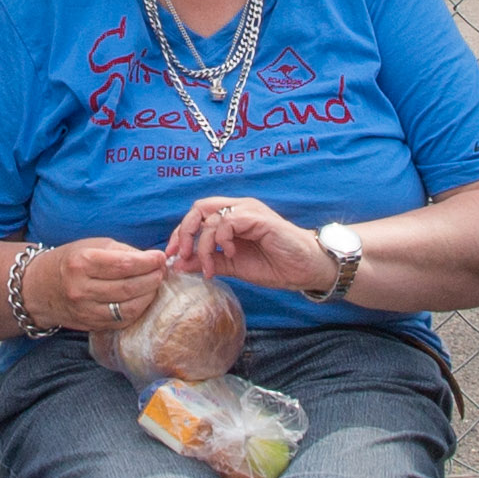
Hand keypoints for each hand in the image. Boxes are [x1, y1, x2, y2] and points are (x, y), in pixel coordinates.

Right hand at [18, 234, 177, 338]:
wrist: (40, 288)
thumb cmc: (70, 261)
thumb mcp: (92, 246)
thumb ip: (122, 251)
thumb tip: (152, 259)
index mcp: (81, 263)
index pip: (124, 264)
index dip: (148, 262)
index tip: (160, 257)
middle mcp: (81, 289)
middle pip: (129, 288)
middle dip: (152, 279)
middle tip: (161, 271)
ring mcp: (85, 311)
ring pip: (128, 308)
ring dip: (148, 296)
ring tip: (154, 284)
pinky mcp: (90, 325)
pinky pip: (122, 320)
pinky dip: (137, 310)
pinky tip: (142, 299)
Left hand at [162, 196, 330, 292]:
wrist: (306, 269)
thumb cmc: (275, 265)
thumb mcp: (234, 266)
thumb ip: (209, 261)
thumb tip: (180, 264)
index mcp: (232, 218)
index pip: (197, 216)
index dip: (179, 233)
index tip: (172, 255)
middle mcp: (239, 209)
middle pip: (198, 208)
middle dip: (183, 232)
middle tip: (181, 255)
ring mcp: (249, 210)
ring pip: (210, 217)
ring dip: (204, 245)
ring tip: (211, 267)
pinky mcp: (258, 217)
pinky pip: (228, 221)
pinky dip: (222, 240)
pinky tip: (232, 254)